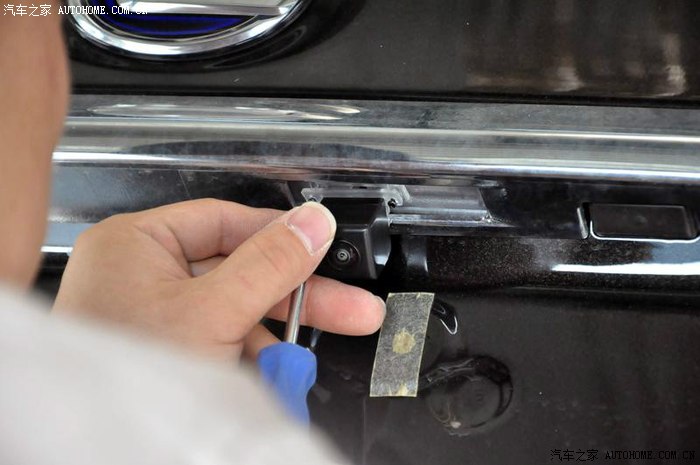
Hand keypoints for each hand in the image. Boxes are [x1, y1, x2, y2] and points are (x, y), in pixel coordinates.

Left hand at [53, 199, 384, 360]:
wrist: (100, 454)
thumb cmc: (130, 373)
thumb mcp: (214, 312)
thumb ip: (270, 263)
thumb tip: (313, 224)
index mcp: (136, 243)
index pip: (225, 220)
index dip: (280, 234)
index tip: (324, 244)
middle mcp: (142, 274)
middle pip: (238, 269)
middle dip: (295, 297)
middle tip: (349, 307)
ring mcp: (153, 314)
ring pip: (234, 311)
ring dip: (272, 340)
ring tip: (296, 367)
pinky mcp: (166, 348)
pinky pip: (220, 340)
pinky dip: (248, 359)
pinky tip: (271, 377)